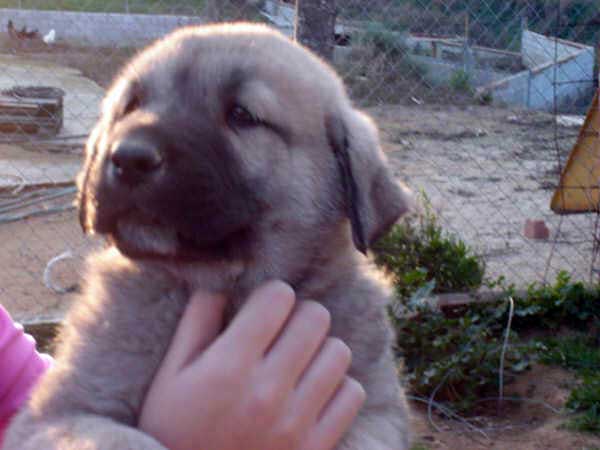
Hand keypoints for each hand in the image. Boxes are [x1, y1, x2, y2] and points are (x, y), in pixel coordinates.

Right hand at [139, 280, 365, 449]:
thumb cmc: (172, 428)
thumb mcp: (171, 374)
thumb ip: (197, 321)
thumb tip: (223, 279)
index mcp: (228, 366)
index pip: (278, 297)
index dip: (271, 295)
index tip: (264, 309)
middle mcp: (266, 391)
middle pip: (316, 317)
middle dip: (299, 315)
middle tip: (284, 331)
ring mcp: (295, 422)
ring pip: (339, 352)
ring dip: (320, 348)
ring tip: (299, 360)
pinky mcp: (315, 447)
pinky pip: (352, 394)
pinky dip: (337, 386)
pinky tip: (312, 390)